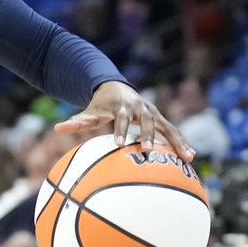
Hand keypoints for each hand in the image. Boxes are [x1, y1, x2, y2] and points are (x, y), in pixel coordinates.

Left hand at [55, 80, 193, 161]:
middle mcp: (141, 108)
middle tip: (149, 151)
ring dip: (177, 141)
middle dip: (149, 136)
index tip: (119, 144)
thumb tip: (57, 129)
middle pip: (148, 121)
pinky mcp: (161, 119)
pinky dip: (181, 143)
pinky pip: (173, 132)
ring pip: (167, 127)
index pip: (121, 118)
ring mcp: (153, 113)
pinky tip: (190, 158)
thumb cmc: (101, 105)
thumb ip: (76, 121)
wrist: (117, 88)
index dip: (121, 130)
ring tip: (188, 157)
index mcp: (122, 106)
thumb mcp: (89, 112)